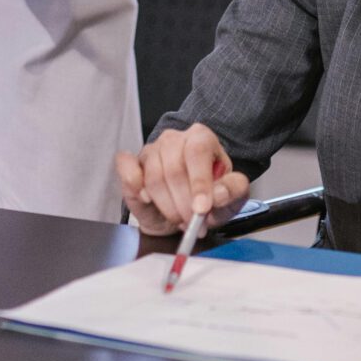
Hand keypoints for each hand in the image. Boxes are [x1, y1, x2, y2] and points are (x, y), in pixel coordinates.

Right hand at [113, 123, 247, 235]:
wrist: (183, 213)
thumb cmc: (208, 199)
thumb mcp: (231, 197)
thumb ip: (233, 191)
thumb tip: (219, 193)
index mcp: (201, 138)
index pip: (198, 152)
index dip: (199, 182)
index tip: (202, 209)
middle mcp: (174, 139)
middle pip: (175, 168)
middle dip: (184, 203)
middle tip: (193, 223)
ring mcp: (151, 150)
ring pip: (154, 178)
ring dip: (167, 205)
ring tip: (179, 218)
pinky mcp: (131, 163)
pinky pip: (128, 172)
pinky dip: (138, 189)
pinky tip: (149, 200)